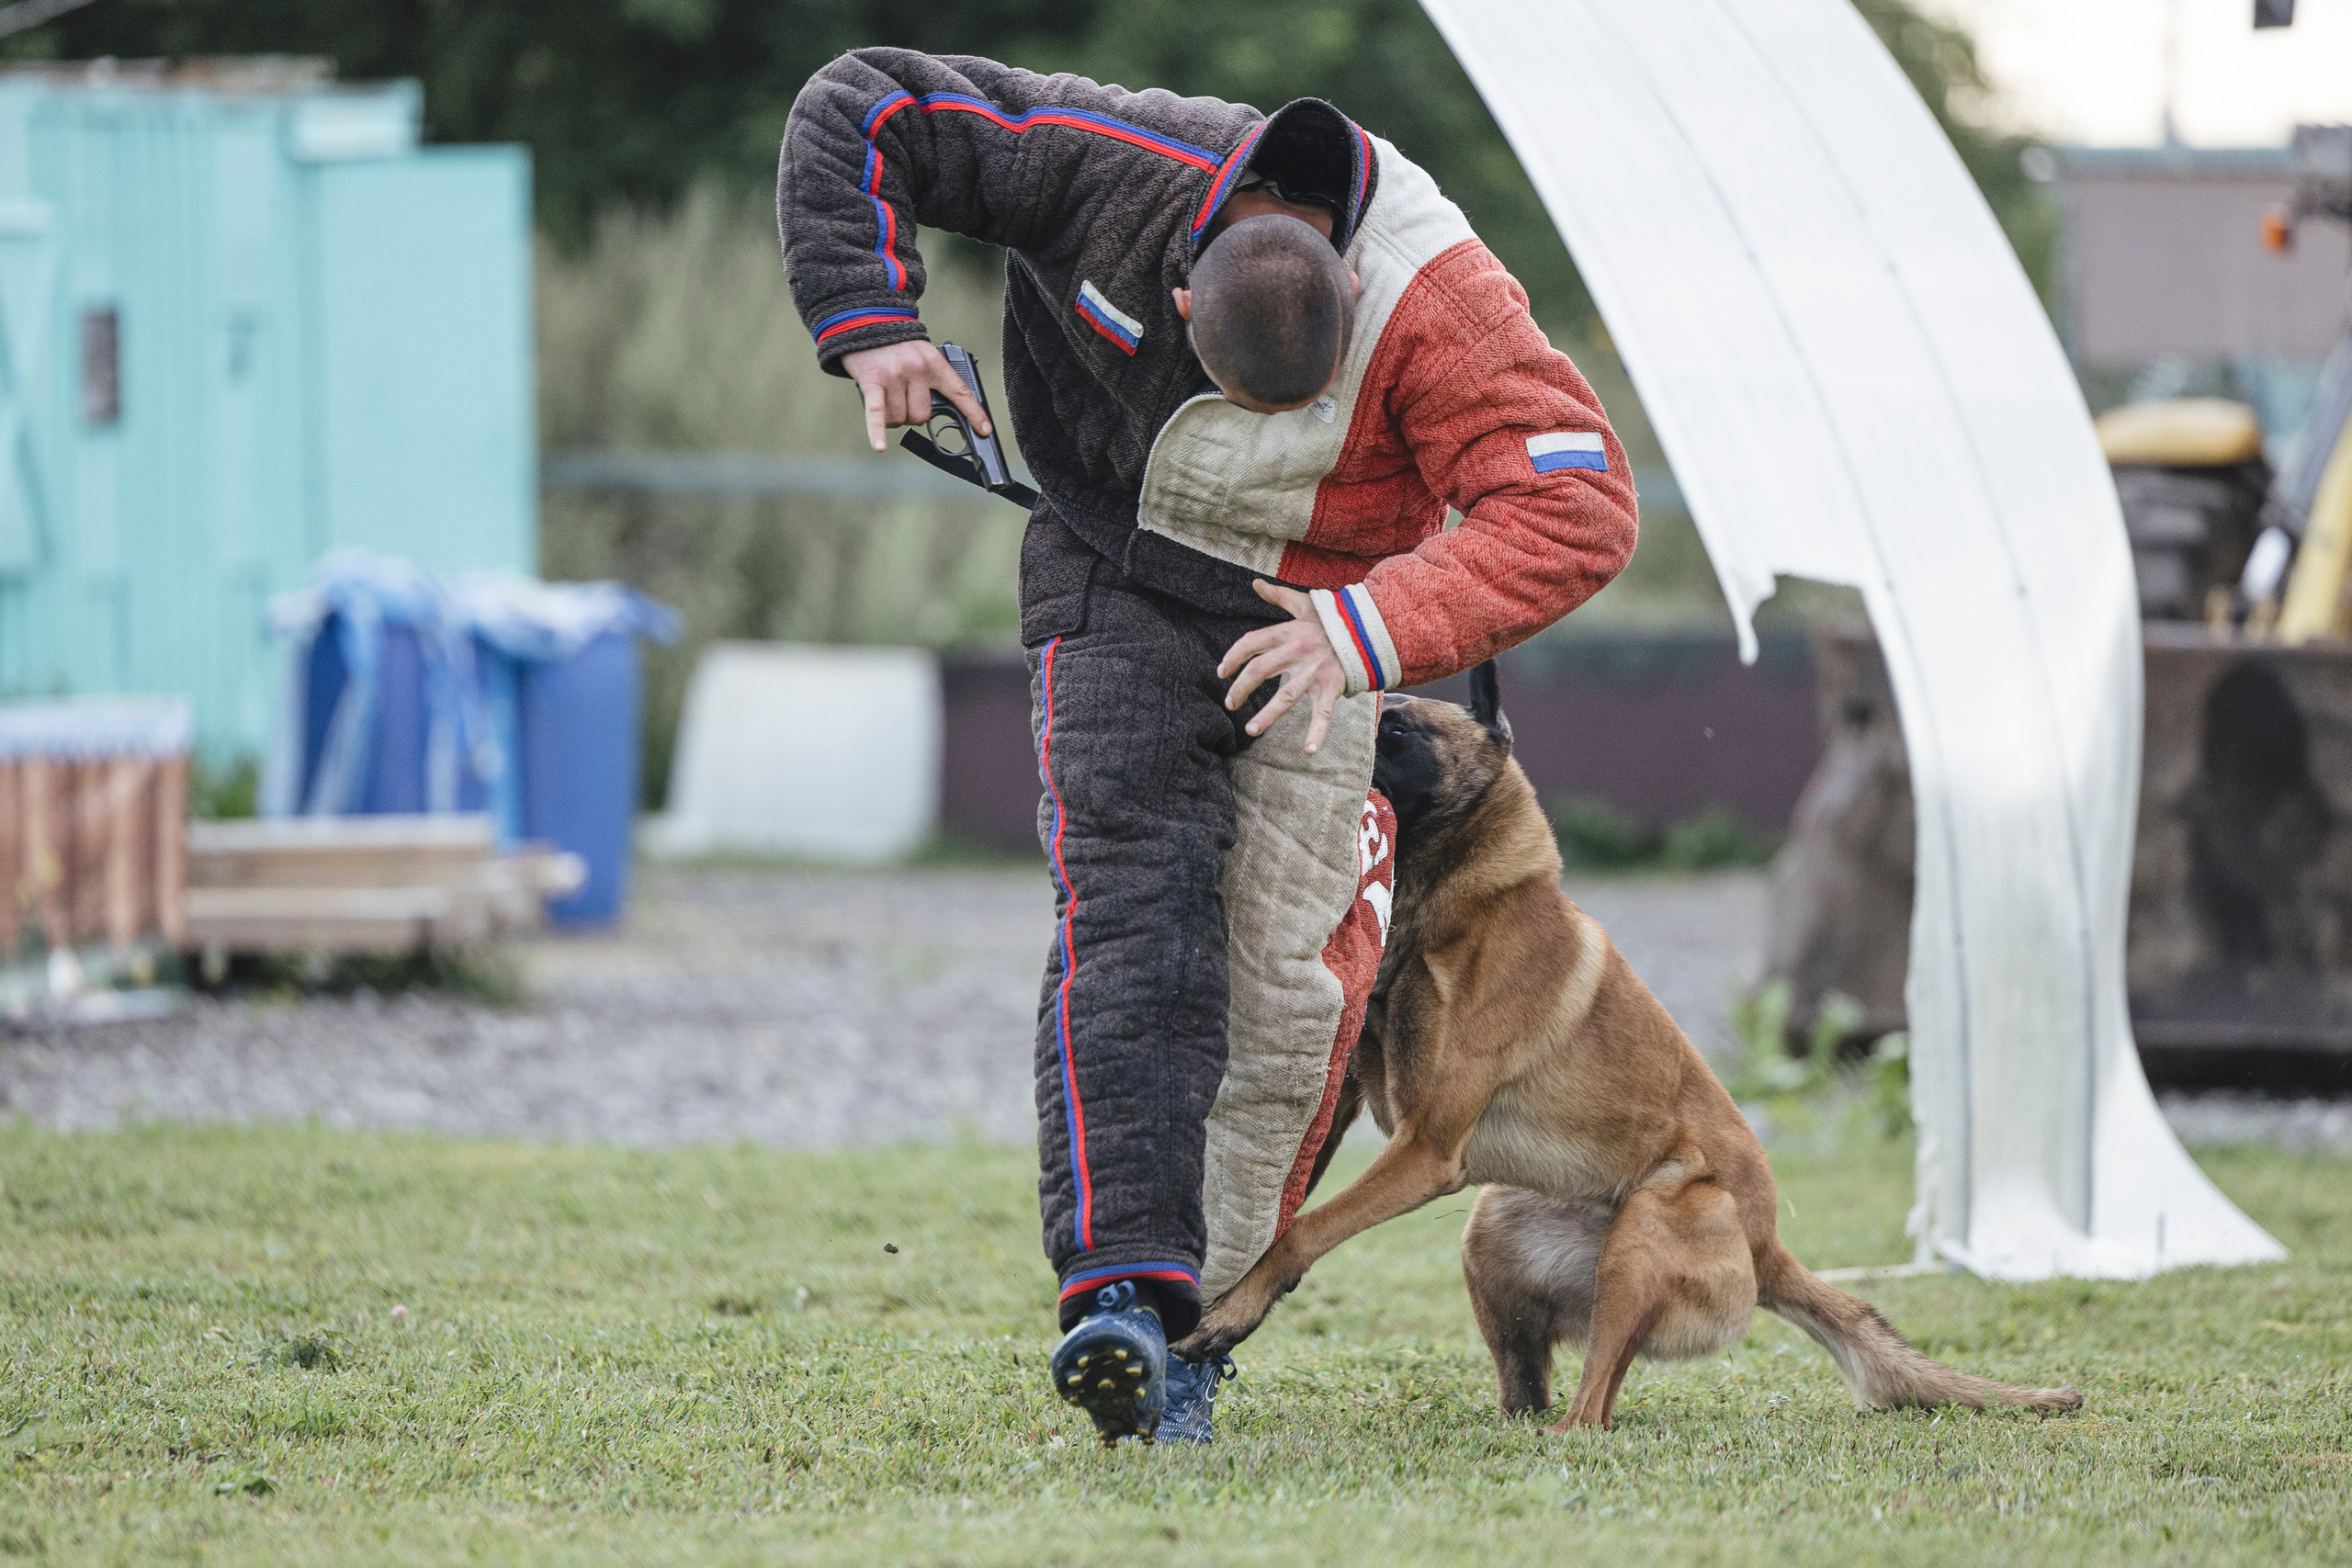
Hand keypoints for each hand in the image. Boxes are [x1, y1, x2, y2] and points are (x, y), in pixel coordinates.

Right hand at [840, 340, 991, 452]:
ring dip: (894, 418)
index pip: (960, 392)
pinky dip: (877, 431)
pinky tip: (880, 446)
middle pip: (923, 415)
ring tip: (887, 399)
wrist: (867, 321)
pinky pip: (877, 413)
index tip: (984, 431)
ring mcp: (894, 376)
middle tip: (905, 401)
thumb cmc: (898, 346)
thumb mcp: (924, 355)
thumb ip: (933, 381)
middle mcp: (917, 369)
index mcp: (934, 363)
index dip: (974, 414)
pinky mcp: (872, 382)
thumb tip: (935, 414)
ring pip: (900, 418)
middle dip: (914, 415)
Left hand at [1218, 580, 1346, 754]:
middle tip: (1230, 704)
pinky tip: (1309, 751)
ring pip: (1286, 696)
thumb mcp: (1305, 603)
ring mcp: (1315, 671)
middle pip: (1260, 670)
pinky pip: (1323, 713)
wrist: (1370, 627)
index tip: (1221, 672)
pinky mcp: (1332, 686)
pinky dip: (1318, 733)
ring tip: (1251, 730)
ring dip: (1267, 715)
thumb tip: (1255, 583)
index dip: (1233, 657)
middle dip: (1241, 689)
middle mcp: (1298, 651)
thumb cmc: (1334, 617)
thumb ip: (1278, 595)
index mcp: (1288, 632)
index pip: (1251, 643)